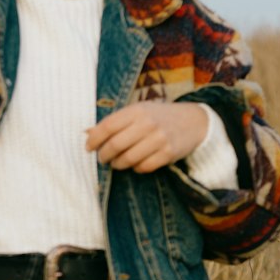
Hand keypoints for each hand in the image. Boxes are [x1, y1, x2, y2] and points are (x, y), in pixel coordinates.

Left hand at [86, 101, 208, 172]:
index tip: (88, 148)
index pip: (107, 126)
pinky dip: (136, 168)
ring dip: (118, 164)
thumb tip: (86, 132)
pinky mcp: (168, 153)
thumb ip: (114, 122)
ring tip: (117, 162)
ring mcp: (159, 139)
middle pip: (115, 145)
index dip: (94, 139)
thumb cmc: (158, 117)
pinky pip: (144, 167)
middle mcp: (148, 123)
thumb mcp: (137, 112)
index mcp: (137, 110)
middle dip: (104, 156)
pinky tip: (136, 163)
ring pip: (128, 159)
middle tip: (102, 159)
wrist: (192, 121)